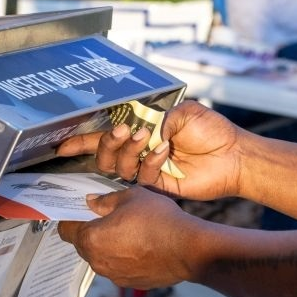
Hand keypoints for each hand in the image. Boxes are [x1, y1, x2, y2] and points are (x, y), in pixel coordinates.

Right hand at [56, 100, 243, 200]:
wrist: (234, 155)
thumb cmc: (212, 130)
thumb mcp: (183, 111)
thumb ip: (156, 117)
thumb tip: (138, 128)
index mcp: (143, 130)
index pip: (106, 136)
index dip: (82, 141)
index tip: (62, 145)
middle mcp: (141, 151)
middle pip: (106, 154)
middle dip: (107, 142)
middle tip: (123, 130)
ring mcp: (148, 169)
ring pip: (118, 167)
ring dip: (127, 150)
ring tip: (146, 137)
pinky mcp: (158, 185)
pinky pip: (141, 177)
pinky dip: (149, 162)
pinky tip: (164, 151)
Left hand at [57, 187, 200, 288]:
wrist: (188, 248)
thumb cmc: (159, 220)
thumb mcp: (130, 197)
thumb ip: (105, 200)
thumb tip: (92, 202)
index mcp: (91, 239)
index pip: (66, 229)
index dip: (71, 217)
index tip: (79, 210)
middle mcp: (98, 261)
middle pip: (83, 244)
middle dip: (91, 230)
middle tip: (108, 216)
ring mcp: (114, 275)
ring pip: (101, 257)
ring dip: (108, 244)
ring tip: (129, 230)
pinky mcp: (130, 282)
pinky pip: (119, 267)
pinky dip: (124, 257)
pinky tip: (141, 244)